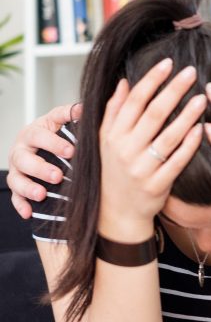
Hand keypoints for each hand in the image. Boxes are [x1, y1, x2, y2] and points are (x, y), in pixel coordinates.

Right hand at [7, 102, 81, 218]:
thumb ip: (70, 115)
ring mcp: (17, 168)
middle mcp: (22, 149)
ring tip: (42, 194)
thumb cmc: (55, 134)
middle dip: (41, 168)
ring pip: (17, 178)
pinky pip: (15, 196)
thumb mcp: (62, 122)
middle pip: (25, 158)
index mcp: (34, 131)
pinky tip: (29, 213)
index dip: (54, 143)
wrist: (41, 146)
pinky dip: (21, 205)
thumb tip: (84, 108)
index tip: (72, 151)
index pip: (41, 134)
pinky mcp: (17, 185)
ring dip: (29, 187)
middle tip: (58, 176)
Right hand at [98, 58, 204, 240]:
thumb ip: (114, 110)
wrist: (117, 212)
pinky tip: (202, 129)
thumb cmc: (114, 170)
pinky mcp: (157, 185)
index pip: (134, 101)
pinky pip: (177, 161)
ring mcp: (141, 168)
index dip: (152, 80)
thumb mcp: (106, 140)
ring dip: (187, 115)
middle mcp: (125, 149)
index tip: (169, 63)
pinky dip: (190, 145)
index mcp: (113, 134)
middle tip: (192, 72)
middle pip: (153, 114)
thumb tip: (124, 81)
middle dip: (173, 90)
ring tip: (204, 97)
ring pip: (168, 136)